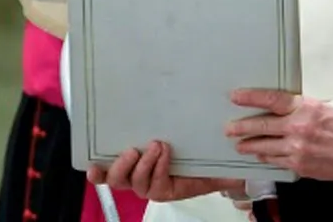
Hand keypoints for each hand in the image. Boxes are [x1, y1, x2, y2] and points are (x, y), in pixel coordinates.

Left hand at [85, 141, 242, 201]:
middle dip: (143, 166)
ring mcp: (134, 174)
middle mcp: (150, 182)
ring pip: (122, 179)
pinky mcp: (123, 164)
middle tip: (154, 144)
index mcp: (169, 186)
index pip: (159, 187)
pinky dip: (99, 171)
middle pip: (136, 184)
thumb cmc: (204, 163)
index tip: (164, 149)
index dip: (157, 172)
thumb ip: (227, 175)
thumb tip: (241, 174)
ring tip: (137, 146)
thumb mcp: (216, 170)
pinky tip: (92, 165)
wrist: (191, 156)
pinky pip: (107, 173)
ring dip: (127, 162)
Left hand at [226, 88, 332, 184]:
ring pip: (264, 146)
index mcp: (305, 108)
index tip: (236, 96)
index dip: (251, 97)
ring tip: (239, 144)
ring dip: (249, 145)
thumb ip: (300, 107)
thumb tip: (280, 106)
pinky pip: (275, 161)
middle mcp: (297, 127)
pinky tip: (260, 155)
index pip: (271, 99)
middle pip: (262, 125)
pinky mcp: (298, 165)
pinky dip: (266, 157)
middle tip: (229, 128)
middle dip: (242, 127)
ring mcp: (296, 148)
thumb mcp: (322, 108)